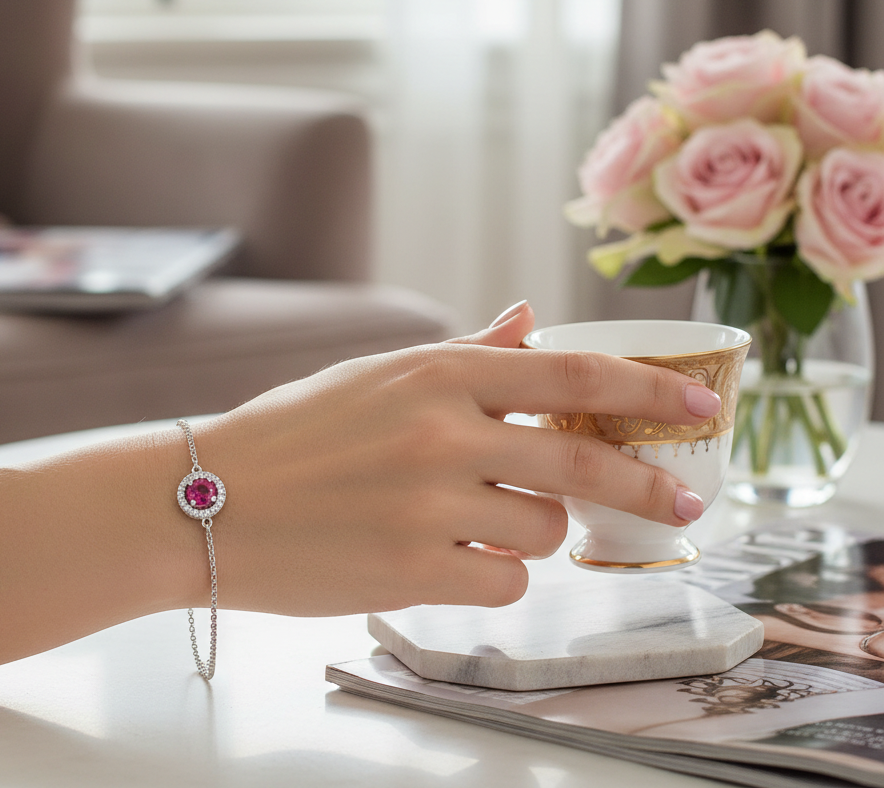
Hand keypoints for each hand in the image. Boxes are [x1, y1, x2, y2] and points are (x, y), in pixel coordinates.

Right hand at [188, 301, 719, 616]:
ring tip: (479, 521)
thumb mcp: (376, 376)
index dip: (645, 389)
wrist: (205, 504)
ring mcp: (428, 507)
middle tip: (680, 501)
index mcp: (434, 374)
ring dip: (533, 531)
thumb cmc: (292, 434)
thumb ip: (465, 354)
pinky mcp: (412, 573)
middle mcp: (440, 435)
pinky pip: (504, 580)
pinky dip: (494, 572)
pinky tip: (447, 557)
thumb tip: (529, 321)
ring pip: (544, 531)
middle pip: (581, 462)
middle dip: (643, 484)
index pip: (567, 376)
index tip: (695, 405)